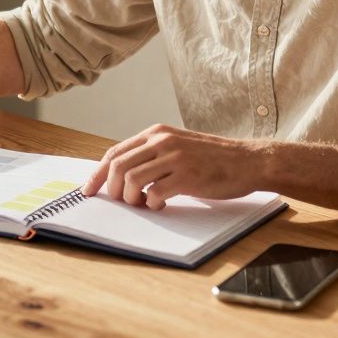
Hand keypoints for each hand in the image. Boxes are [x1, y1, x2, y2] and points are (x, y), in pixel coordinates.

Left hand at [81, 125, 268, 209]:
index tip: (88, 191)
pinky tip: (161, 204)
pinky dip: (152, 204)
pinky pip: (155, 193)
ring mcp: (175, 157)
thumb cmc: (212, 158)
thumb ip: (152, 154)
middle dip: (112, 189)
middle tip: (120, 202)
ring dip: (131, 199)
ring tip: (143, 203)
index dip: (98, 174)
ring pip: (132, 180)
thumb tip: (120, 175)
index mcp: (156, 132)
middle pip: (118, 166)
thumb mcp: (177, 146)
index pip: (115, 152)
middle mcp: (162, 141)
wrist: (248, 160)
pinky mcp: (188, 176)